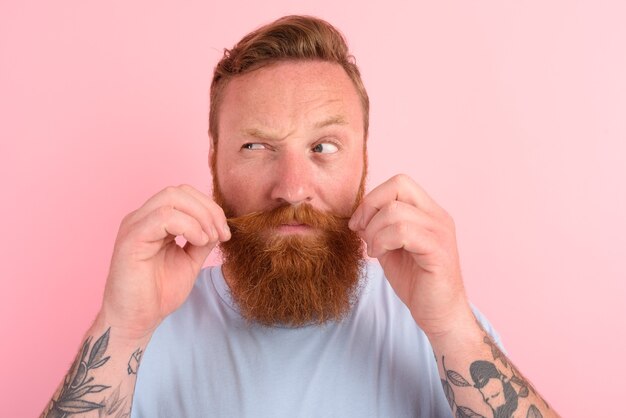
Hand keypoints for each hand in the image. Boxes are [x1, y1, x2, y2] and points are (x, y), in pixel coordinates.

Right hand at [100, 185, 229, 338]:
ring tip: (209, 240)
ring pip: (171, 198)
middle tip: (221, 235)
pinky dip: (188, 226)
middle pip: (179, 191)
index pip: (184, 195)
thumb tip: (218, 224)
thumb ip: (202, 240)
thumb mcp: (189, 260)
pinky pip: (163, 217)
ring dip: (200, 216)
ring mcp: (134, 226)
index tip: (225, 233)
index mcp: (154, 221)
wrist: (136, 321)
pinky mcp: (131, 239)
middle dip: (208, 209)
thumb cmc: (158, 294)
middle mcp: (142, 218)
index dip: (209, 208)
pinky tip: (198, 242)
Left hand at [349, 174, 473, 337]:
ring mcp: (441, 232)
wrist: (439, 315)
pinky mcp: (438, 251)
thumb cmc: (416, 283)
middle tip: (363, 234)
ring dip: (374, 231)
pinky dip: (383, 241)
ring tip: (374, 251)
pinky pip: (403, 231)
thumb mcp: (390, 248)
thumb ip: (377, 228)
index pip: (399, 183)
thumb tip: (358, 215)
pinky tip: (380, 255)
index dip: (373, 198)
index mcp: (428, 212)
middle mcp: (438, 216)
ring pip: (395, 210)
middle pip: (399, 185)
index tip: (359, 224)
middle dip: (371, 208)